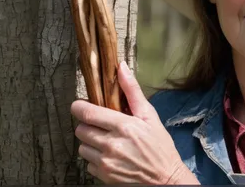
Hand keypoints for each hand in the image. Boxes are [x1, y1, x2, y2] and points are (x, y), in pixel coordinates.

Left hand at [70, 61, 198, 184]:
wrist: (165, 177)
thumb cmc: (159, 145)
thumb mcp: (150, 115)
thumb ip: (132, 92)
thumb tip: (121, 68)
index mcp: (123, 126)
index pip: (87, 113)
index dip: (79, 107)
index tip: (80, 105)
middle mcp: (111, 144)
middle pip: (81, 129)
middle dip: (89, 125)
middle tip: (102, 125)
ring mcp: (106, 162)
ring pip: (82, 147)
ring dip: (90, 142)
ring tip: (107, 141)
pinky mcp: (103, 176)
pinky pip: (88, 163)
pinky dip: (95, 158)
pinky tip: (110, 155)